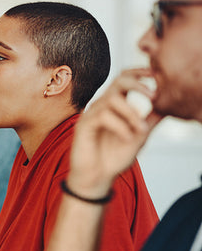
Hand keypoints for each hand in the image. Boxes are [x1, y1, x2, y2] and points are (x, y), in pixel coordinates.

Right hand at [69, 68, 161, 197]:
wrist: (97, 178)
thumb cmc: (113, 158)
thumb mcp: (138, 137)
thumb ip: (150, 121)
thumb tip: (167, 106)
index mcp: (115, 105)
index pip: (125, 79)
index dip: (139, 73)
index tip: (155, 75)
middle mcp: (102, 105)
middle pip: (118, 81)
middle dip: (137, 85)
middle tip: (154, 96)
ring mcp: (91, 114)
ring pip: (112, 99)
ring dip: (131, 113)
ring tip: (141, 130)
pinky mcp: (83, 125)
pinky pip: (103, 116)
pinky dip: (119, 126)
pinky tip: (127, 137)